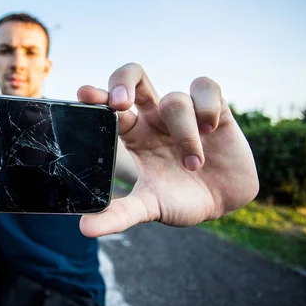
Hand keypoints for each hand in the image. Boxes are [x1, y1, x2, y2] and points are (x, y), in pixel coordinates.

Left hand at [77, 63, 258, 236]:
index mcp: (133, 134)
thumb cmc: (179, 200)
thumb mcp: (149, 208)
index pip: (110, 107)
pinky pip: (206, 88)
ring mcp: (184, 111)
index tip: (83, 94)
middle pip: (133, 77)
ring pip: (174, 100)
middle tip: (121, 103)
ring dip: (184, 134)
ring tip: (193, 165)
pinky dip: (207, 107)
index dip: (97, 96)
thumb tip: (85, 228)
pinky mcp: (215, 109)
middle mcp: (154, 117)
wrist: (223, 203)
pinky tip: (212, 130)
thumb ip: (120, 215)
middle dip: (123, 81)